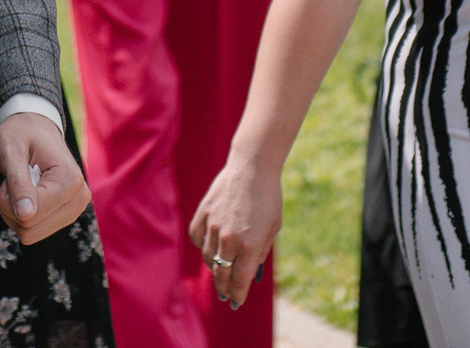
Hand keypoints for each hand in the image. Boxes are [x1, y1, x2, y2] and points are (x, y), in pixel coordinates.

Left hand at [0, 110, 90, 244]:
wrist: (34, 127)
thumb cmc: (21, 134)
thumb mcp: (12, 152)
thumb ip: (19, 183)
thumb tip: (26, 215)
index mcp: (70, 178)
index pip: (31, 214)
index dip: (8, 200)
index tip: (10, 174)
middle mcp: (79, 197)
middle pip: (30, 229)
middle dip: (11, 208)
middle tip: (13, 180)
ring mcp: (75, 208)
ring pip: (30, 234)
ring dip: (15, 212)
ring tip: (21, 184)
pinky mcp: (67, 215)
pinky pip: (34, 232)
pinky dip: (22, 215)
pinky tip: (27, 193)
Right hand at [190, 152, 281, 310]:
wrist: (252, 167)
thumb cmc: (268, 198)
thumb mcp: (272, 229)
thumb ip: (259, 253)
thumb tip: (248, 272)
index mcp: (250, 245)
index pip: (239, 281)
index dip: (237, 295)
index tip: (236, 302)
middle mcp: (229, 239)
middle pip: (221, 274)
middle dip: (224, 288)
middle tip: (226, 296)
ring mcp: (213, 225)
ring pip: (207, 258)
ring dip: (214, 268)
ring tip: (219, 273)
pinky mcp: (203, 213)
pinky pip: (197, 238)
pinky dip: (202, 246)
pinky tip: (209, 248)